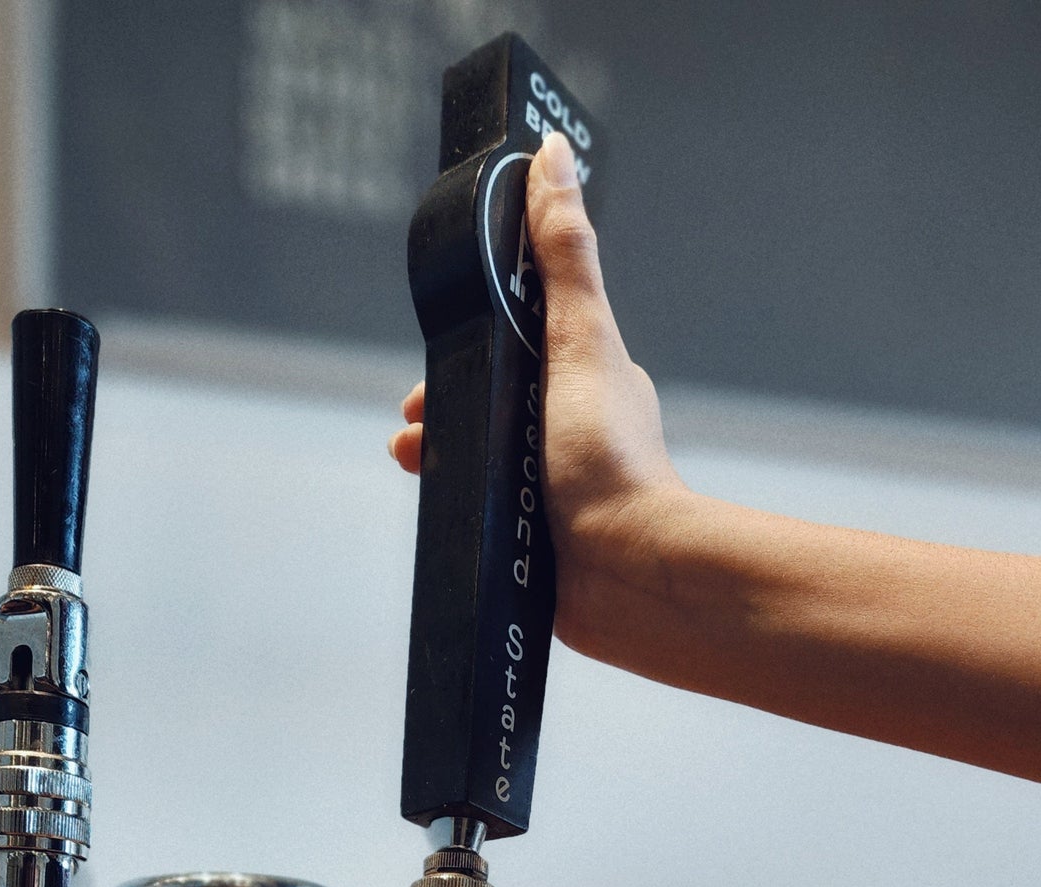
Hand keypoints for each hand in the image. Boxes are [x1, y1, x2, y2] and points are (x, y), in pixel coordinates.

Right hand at [389, 130, 689, 665]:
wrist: (624, 573)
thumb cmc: (608, 461)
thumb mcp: (578, 339)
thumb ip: (561, 255)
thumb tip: (552, 158)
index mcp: (585, 377)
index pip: (511, 344)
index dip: (465, 345)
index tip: (434, 362)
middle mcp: (571, 430)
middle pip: (486, 401)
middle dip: (440, 405)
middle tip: (415, 425)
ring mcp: (554, 488)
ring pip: (479, 458)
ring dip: (440, 457)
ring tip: (418, 464)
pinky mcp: (537, 540)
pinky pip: (483, 512)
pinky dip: (457, 506)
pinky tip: (443, 514)